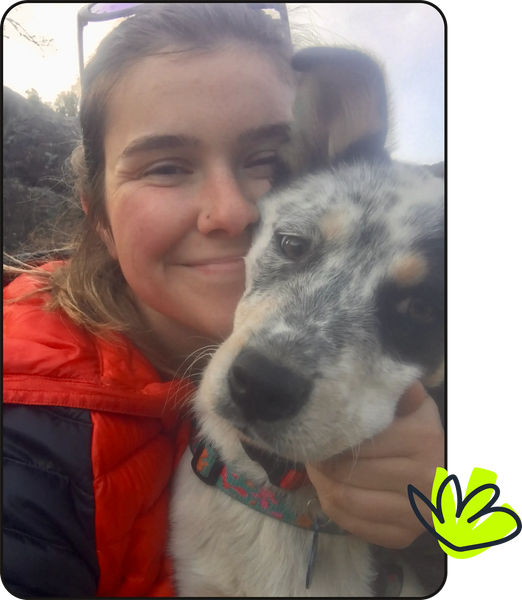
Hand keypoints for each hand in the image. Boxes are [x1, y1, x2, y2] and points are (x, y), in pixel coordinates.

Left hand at [306, 381, 443, 548]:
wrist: (447, 477)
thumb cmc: (420, 435)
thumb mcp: (414, 407)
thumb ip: (398, 393)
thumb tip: (383, 376)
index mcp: (423, 437)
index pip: (356, 442)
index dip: (329, 438)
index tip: (316, 431)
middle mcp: (424, 477)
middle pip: (344, 473)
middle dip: (319, 462)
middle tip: (311, 452)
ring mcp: (415, 513)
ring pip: (343, 500)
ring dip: (320, 484)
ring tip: (317, 470)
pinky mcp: (403, 537)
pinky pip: (352, 525)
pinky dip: (333, 508)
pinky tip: (332, 491)